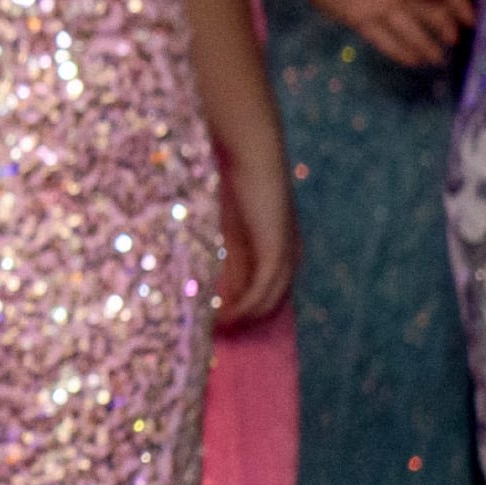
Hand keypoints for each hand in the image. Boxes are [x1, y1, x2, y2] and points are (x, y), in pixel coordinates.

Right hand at [209, 114, 296, 326]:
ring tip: (214, 330)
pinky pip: (259, 293)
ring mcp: (284, 254)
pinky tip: (221, 318)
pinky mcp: (275, 253)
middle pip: (270, 299)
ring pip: (266, 302)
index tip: (219, 317)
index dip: (245, 304)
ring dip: (241, 319)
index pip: (267, 285)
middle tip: (216, 334)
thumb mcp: (227, 209)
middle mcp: (288, 251)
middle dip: (246, 319)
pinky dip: (241, 309)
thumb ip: (223, 234)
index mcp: (279, 240)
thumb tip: (197, 258)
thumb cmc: (236, 171)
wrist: (253, 150)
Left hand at [247, 0, 470, 70]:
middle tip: (455, 44)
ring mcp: (378, 5)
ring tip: (438, 60)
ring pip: (407, 29)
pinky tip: (413, 61)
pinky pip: (384, 38)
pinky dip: (398, 50)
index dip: (457, 3)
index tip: (472, 21)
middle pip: (426, 12)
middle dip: (442, 27)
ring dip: (423, 43)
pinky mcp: (359, 18)